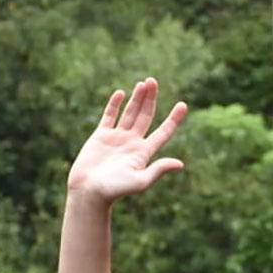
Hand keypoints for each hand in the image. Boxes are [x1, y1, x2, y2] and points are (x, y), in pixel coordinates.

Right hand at [68, 78, 187, 202]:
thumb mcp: (140, 181)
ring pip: (130, 113)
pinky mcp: (101, 136)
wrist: (89, 191)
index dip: (174, 119)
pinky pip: (109, 116)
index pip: (164, 132)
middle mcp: (133, 142)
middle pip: (146, 116)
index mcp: (145, 152)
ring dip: (137, 98)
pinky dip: (115, 104)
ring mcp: (117, 138)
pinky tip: (122, 93)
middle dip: (151, 99)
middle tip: (154, 81)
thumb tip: (180, 164)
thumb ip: (158, 170)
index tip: (183, 105)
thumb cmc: (115, 189)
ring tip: (144, 83)